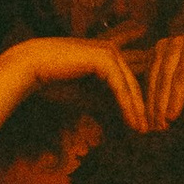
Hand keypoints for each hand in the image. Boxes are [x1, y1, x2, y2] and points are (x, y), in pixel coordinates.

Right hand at [5, 38, 149, 133]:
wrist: (32, 68)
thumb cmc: (56, 82)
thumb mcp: (87, 97)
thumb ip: (106, 105)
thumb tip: (125, 123)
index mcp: (109, 57)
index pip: (131, 82)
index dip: (139, 104)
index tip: (144, 127)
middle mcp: (112, 51)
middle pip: (135, 84)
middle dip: (144, 109)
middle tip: (151, 132)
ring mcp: (110, 52)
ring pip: (131, 86)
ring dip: (138, 110)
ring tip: (143, 132)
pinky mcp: (105, 58)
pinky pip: (121, 86)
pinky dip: (128, 106)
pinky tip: (134, 124)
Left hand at [145, 24, 183, 131]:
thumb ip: (173, 99)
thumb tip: (157, 120)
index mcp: (161, 52)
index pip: (147, 81)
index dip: (145, 106)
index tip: (144, 129)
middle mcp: (167, 45)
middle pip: (153, 80)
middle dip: (151, 108)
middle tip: (151, 131)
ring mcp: (180, 44)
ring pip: (165, 79)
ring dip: (162, 105)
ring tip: (162, 127)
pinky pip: (182, 76)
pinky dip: (176, 97)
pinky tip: (173, 116)